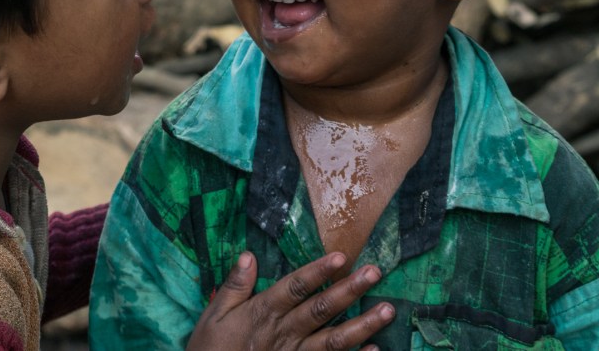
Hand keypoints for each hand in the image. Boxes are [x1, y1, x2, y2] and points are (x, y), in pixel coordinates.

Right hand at [186, 251, 394, 350]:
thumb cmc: (211, 350)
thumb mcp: (214, 316)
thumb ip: (234, 287)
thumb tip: (248, 255)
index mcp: (262, 313)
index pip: (295, 287)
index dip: (318, 271)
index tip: (341, 256)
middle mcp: (283, 333)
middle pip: (321, 309)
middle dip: (349, 290)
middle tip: (374, 272)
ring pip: (334, 340)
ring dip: (362, 324)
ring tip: (387, 310)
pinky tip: (376, 349)